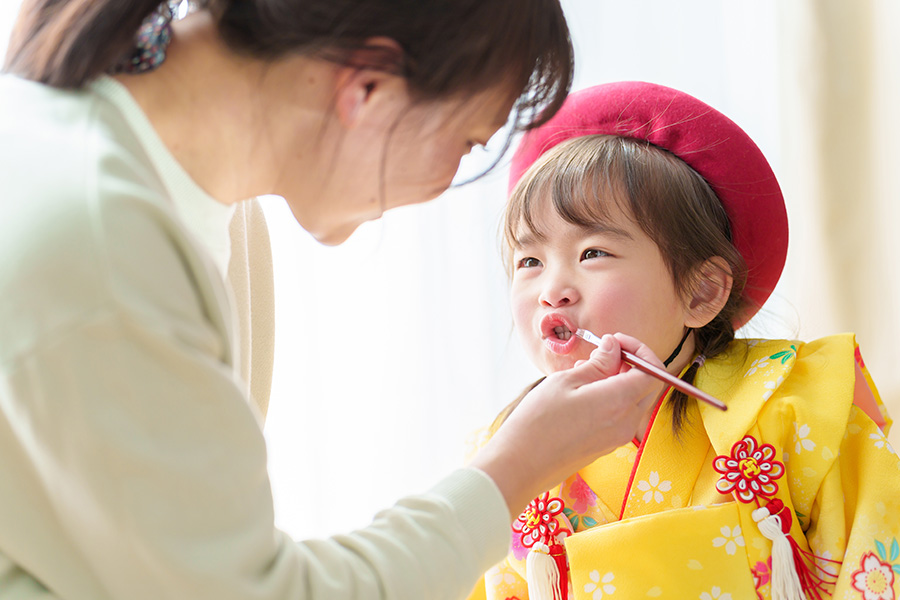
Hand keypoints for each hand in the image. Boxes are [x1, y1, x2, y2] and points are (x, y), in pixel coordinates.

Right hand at [469, 333, 665, 515]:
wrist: (522, 464)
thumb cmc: (538, 420)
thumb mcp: (566, 381)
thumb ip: (598, 363)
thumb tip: (614, 346)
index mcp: (619, 401)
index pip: (653, 371)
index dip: (639, 350)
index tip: (615, 341)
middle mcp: (627, 422)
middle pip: (648, 386)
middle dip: (631, 364)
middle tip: (603, 352)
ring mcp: (619, 437)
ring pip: (634, 400)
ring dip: (619, 380)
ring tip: (585, 369)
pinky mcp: (608, 445)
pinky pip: (621, 415)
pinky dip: (611, 397)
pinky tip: (583, 391)